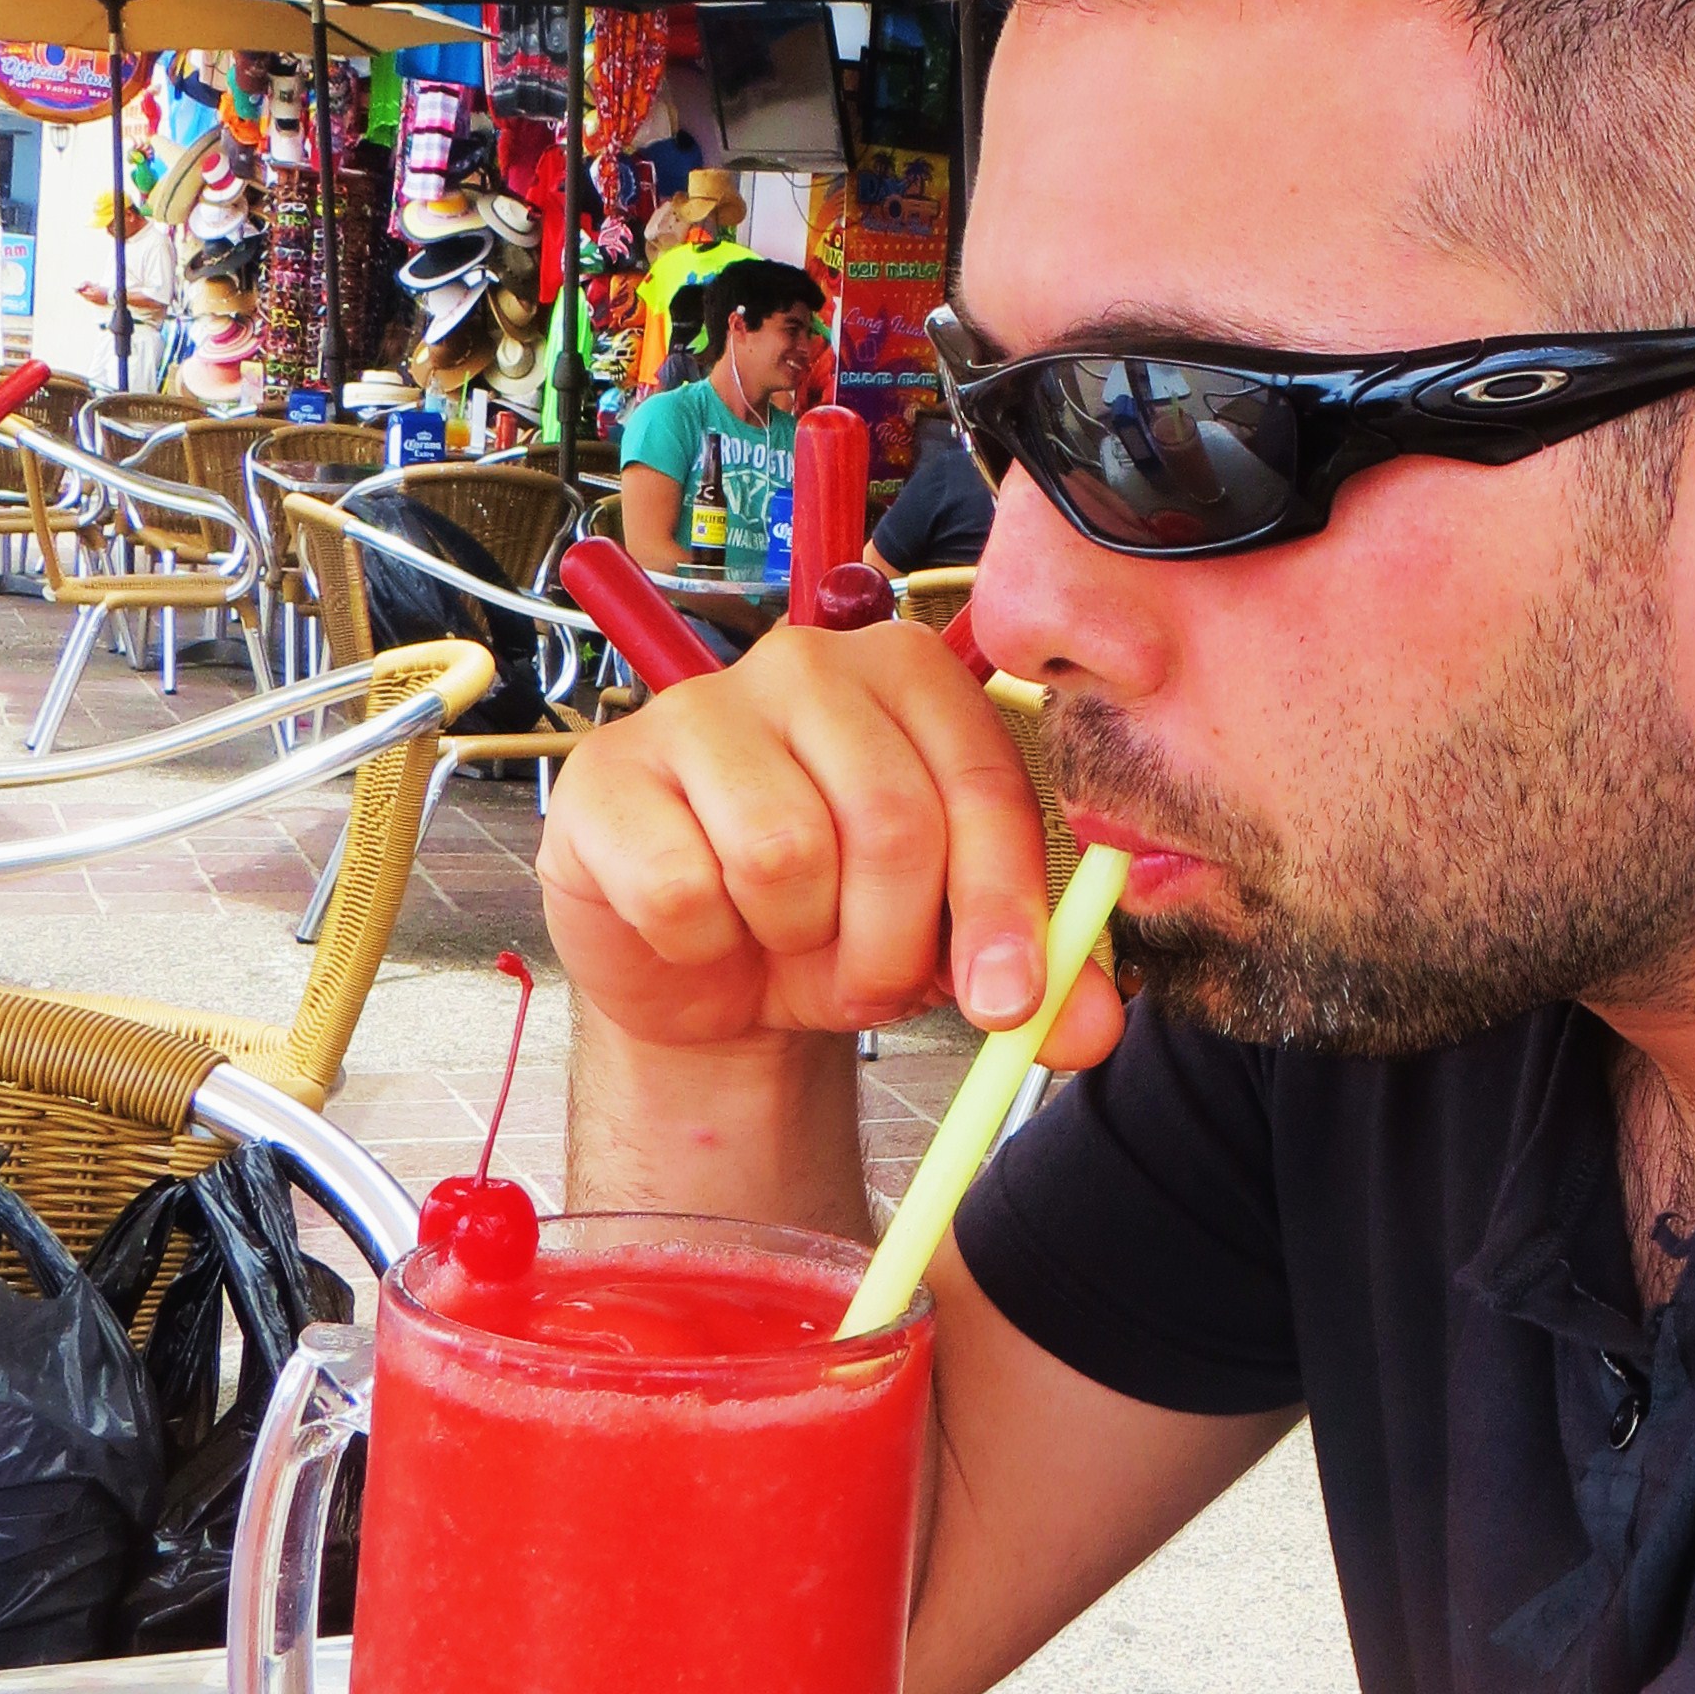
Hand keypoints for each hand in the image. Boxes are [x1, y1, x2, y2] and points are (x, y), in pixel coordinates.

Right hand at [540, 619, 1128, 1054]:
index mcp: (913, 676)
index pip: (981, 784)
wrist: (709, 969)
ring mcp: (694, 710)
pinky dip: (701, 942)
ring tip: (786, 938)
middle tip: (873, 984)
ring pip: (783, 854)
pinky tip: (698, 924)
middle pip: (889, 820)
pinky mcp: (606, 776)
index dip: (1003, 907)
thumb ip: (1035, 976)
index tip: (1010, 1003)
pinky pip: (679, 888)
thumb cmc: (840, 924)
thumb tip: (1088, 1028)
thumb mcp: (951, 948)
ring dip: (797, 942)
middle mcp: (807, 666)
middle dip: (893, 943)